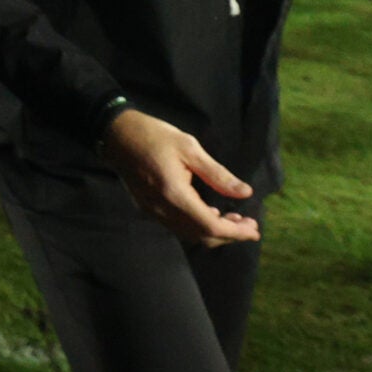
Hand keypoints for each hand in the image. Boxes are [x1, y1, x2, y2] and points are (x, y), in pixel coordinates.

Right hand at [99, 107, 260, 245]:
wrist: (117, 135)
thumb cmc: (154, 135)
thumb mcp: (190, 148)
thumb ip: (217, 174)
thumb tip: (245, 193)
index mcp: (175, 194)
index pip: (210, 226)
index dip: (236, 232)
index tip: (255, 229)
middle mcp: (163, 210)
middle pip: (201, 236)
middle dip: (229, 235)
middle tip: (249, 225)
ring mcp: (153, 212)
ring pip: (189, 234)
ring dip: (214, 232)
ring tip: (234, 219)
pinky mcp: (148, 209)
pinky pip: (177, 226)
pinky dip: (198, 226)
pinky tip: (209, 212)